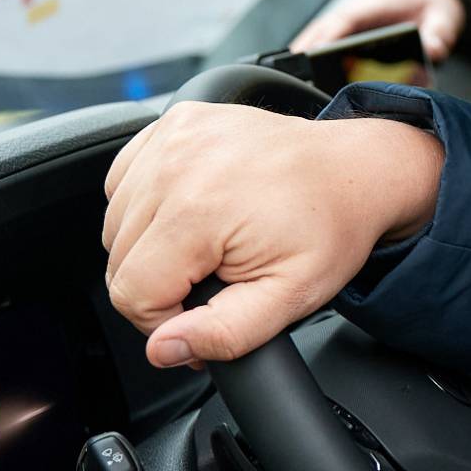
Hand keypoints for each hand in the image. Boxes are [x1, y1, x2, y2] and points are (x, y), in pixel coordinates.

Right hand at [102, 103, 442, 367]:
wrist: (353, 169)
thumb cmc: (328, 227)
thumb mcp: (290, 297)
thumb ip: (224, 333)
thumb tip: (164, 349)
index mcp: (198, 211)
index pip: (132, 293)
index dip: (165, 320)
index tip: (203, 312)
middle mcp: (176, 165)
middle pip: (119, 259)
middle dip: (161, 283)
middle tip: (215, 278)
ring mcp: (173, 136)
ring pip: (117, 222)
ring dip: (152, 245)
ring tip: (209, 243)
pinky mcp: (174, 121)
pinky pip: (126, 181)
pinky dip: (148, 204)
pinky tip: (193, 210)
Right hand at [291, 0, 467, 59]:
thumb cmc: (432, 3)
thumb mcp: (443, 16)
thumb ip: (439, 33)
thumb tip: (433, 50)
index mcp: (377, 5)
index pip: (348, 19)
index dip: (330, 35)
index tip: (315, 52)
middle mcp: (359, 11)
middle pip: (325, 28)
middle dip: (307, 47)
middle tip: (292, 73)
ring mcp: (352, 20)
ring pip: (320, 33)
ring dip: (304, 51)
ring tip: (291, 80)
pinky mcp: (350, 29)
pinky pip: (326, 38)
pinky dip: (313, 51)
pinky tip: (304, 74)